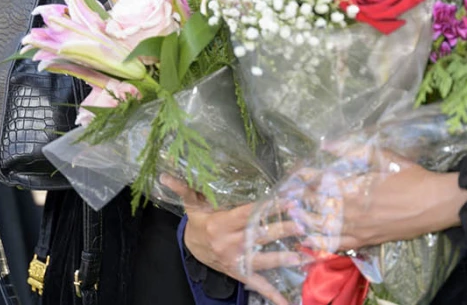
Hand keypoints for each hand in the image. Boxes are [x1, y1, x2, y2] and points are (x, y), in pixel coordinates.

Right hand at [161, 174, 304, 304]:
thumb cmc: (198, 221)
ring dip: (282, 258)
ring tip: (301, 255)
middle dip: (281, 230)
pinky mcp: (239, 273)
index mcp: (220, 224)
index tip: (287, 201)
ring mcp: (235, 261)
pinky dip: (272, 294)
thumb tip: (165, 175)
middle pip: (258, 236)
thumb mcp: (192, 204)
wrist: (192, 247)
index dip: (267, 208)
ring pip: (261, 260)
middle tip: (301, 225)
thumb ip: (183, 188)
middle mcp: (229, 244)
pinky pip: (257, 285)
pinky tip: (287, 301)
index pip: (247, 214)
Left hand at [284, 151, 466, 251]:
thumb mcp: (383, 156)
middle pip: (318, 207)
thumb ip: (353, 149)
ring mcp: (359, 228)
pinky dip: (325, 241)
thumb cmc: (410, 176)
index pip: (320, 183)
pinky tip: (314, 239)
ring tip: (293, 217)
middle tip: (287, 197)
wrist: (435, 203)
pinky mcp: (368, 240)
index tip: (294, 174)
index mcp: (354, 188)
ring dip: (307, 222)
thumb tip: (328, 143)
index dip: (305, 178)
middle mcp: (352, 211)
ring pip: (325, 228)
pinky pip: (341, 244)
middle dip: (301, 201)